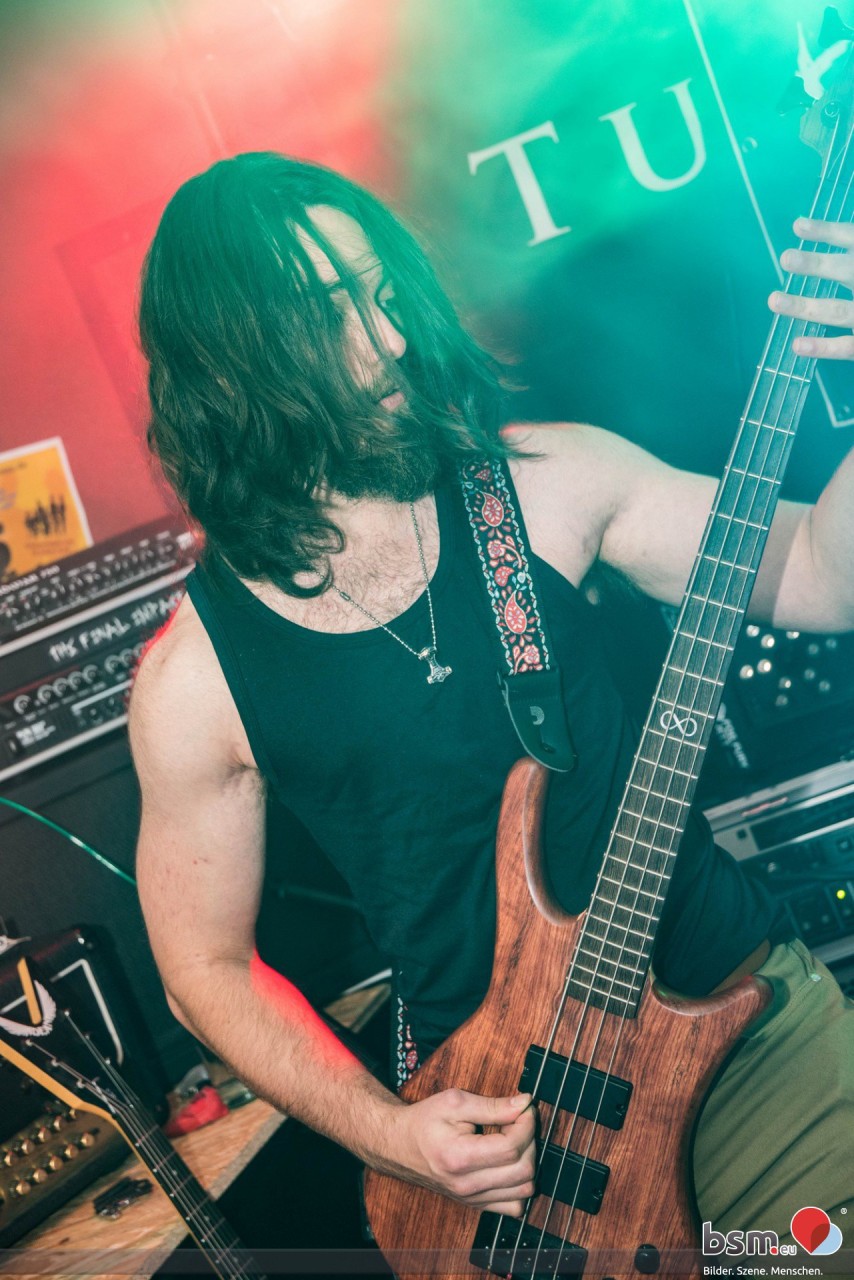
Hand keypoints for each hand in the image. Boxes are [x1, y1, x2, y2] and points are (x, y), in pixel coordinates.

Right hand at [386, 1087, 536, 1216]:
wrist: (400, 1145)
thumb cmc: (424, 1121)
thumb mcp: (455, 1102)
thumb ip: (492, 1105)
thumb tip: (524, 1104)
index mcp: (460, 1157)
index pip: (512, 1147)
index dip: (526, 1124)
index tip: (524, 1107)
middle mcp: (467, 1185)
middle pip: (523, 1169)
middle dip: (530, 1140)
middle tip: (518, 1120)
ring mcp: (472, 1198)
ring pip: (524, 1190)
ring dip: (528, 1161)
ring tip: (514, 1140)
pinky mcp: (476, 1204)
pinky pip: (514, 1206)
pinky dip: (521, 1185)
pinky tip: (510, 1164)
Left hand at [768, 217, 853, 359]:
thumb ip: (848, 238)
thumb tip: (840, 205)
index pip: (850, 237)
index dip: (825, 232)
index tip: (798, 226)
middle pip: (844, 271)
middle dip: (815, 265)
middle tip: (785, 259)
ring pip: (839, 311)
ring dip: (805, 306)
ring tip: (773, 300)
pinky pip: (849, 346)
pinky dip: (825, 348)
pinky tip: (797, 346)